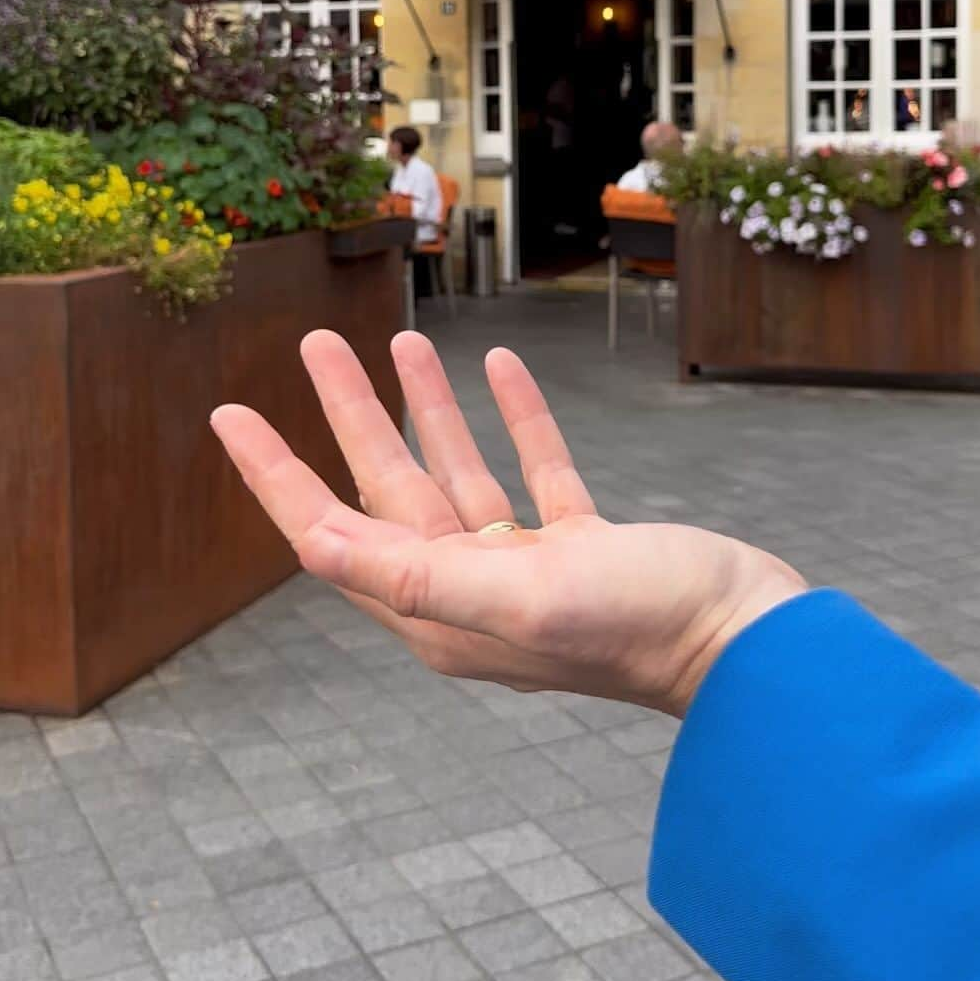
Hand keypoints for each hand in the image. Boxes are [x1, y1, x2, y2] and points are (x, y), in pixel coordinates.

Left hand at [211, 330, 805, 718]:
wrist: (749, 640)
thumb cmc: (640, 623)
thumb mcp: (522, 596)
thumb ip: (417, 573)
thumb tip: (310, 542)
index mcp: (441, 615)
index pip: (333, 535)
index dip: (278, 475)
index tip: (231, 414)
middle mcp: (473, 596)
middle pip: (390, 490)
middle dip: (350, 413)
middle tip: (316, 342)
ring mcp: (531, 571)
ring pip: (458, 471)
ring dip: (427, 407)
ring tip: (400, 340)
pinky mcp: (585, 549)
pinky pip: (533, 470)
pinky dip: (514, 420)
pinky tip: (504, 367)